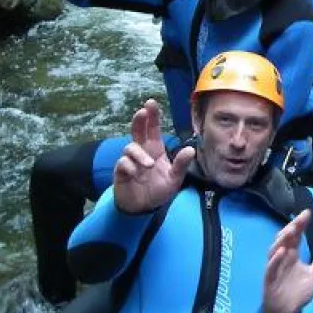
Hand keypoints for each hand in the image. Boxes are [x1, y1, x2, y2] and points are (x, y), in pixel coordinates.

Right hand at [113, 99, 194, 214]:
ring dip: (140, 154)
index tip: (151, 103)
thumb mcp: (174, 178)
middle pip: (137, 131)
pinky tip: (136, 174)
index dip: (152, 116)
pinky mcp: (121, 172)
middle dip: (139, 120)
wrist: (143, 208)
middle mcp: (141, 152)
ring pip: (130, 148)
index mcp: (155, 149)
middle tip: (142, 112)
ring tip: (149, 165)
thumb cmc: (159, 190)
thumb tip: (191, 149)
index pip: (153, 129)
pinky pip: (123, 164)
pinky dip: (130, 167)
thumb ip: (181, 164)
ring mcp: (130, 161)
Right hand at [262, 210, 312, 312]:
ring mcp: (274, 267)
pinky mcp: (269, 279)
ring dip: (282, 240)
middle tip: (300, 219)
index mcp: (292, 255)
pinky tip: (282, 251)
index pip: (296, 236)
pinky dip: (275, 259)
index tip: (307, 213)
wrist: (286, 312)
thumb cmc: (298, 293)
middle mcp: (282, 258)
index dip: (300, 225)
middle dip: (292, 228)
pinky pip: (271, 267)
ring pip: (275, 249)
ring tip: (291, 231)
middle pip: (284, 239)